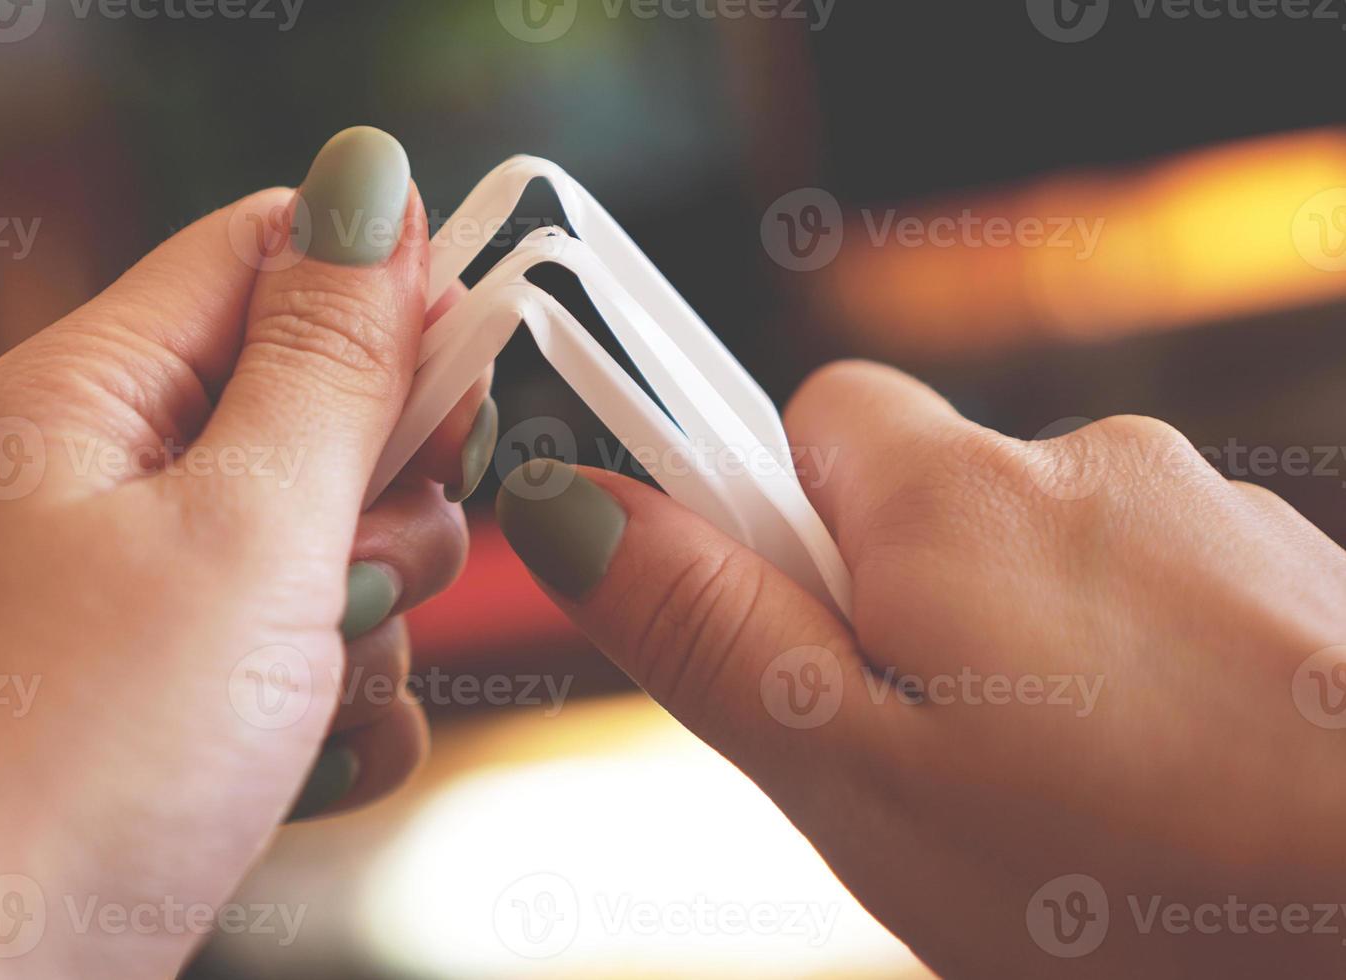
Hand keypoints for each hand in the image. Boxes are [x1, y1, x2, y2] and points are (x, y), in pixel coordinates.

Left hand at [0, 127, 496, 976]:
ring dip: (368, 626)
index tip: (460, 366)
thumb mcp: (241, 530)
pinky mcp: (174, 706)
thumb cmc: (68, 761)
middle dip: (381, 496)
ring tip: (303, 696)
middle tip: (348, 571)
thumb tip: (374, 188)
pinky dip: (335, 719)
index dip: (386, 291)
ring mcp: (144, 604)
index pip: (269, 253)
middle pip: (318, 410)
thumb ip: (330, 364)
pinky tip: (298, 770)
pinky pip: (311, 668)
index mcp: (97, 394)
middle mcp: (111, 484)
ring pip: (333, 552)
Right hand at [495, 359, 1345, 976]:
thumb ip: (708, 628)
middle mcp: (1089, 465)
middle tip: (919, 765)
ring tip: (1060, 804)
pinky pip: (1149, 604)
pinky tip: (1160, 787)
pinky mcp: (1290, 584)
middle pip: (922, 500)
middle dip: (894, 617)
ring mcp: (1209, 519)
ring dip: (1016, 658)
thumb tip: (566, 503)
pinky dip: (1129, 677)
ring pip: (1038, 567)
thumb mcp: (862, 778)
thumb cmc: (1146, 880)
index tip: (786, 632)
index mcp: (959, 497)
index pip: (802, 416)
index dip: (768, 524)